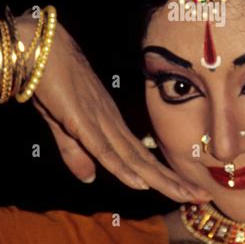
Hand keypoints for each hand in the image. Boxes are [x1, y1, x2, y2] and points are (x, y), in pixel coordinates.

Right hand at [16, 12, 211, 203]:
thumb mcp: (63, 125)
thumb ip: (75, 152)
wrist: (42, 47)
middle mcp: (111, 123)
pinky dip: (122, 167)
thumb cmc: (53, 81)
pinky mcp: (81, 119)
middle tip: (202, 197)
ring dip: (161, 180)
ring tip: (187, 195)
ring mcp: (99, 120)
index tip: (188, 191)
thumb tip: (90, 179)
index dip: (165, 177)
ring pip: (134, 158)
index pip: (142, 157)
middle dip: (174, 181)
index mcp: (110, 125)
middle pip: (146, 160)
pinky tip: (140, 183)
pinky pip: (104, 148)